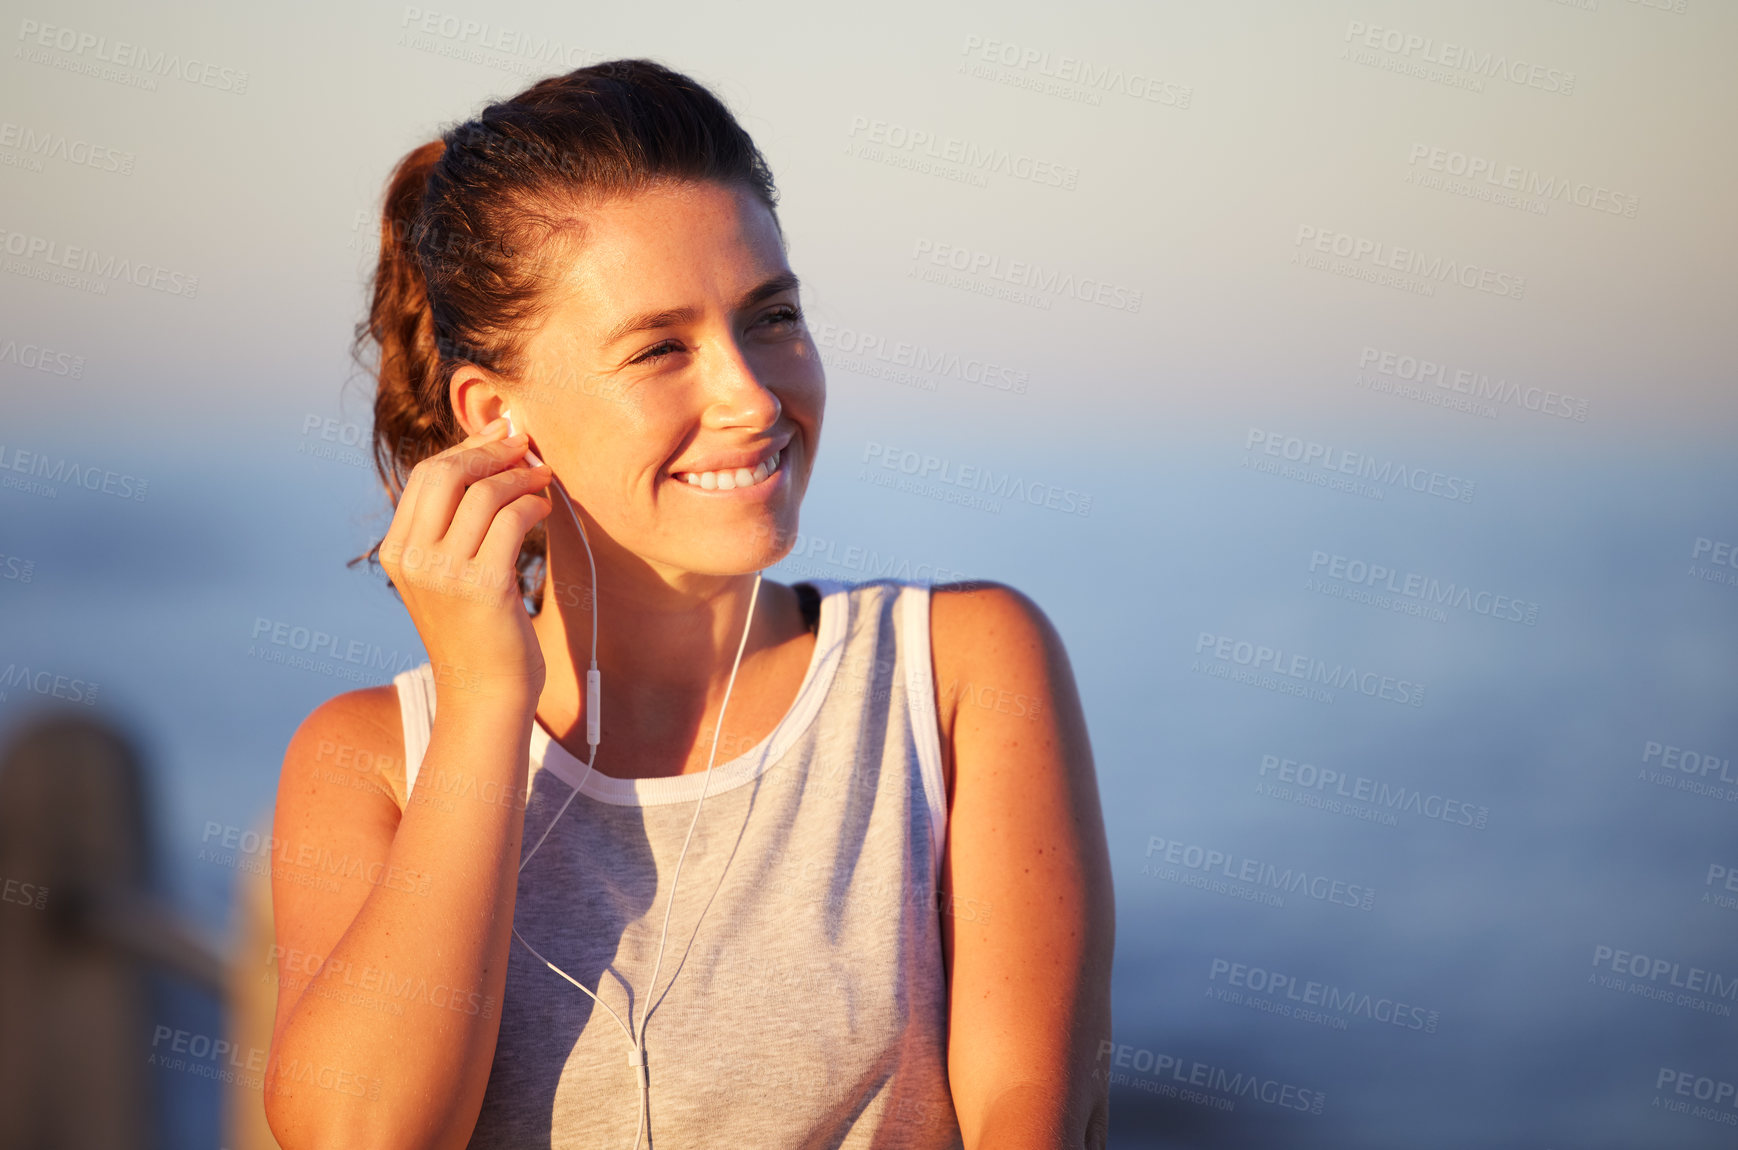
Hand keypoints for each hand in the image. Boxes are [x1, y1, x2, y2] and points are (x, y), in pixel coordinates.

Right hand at [378, 417, 554, 705]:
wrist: (486, 694)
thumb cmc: (478, 629)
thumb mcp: (449, 573)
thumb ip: (455, 523)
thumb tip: (490, 452)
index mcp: (397, 551)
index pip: (426, 476)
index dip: (467, 448)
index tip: (501, 436)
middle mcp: (412, 559)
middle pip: (447, 473)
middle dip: (490, 452)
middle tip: (525, 447)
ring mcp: (444, 573)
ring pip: (484, 494)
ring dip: (520, 477)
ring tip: (543, 478)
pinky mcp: (482, 587)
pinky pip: (512, 521)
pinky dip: (533, 504)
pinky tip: (545, 507)